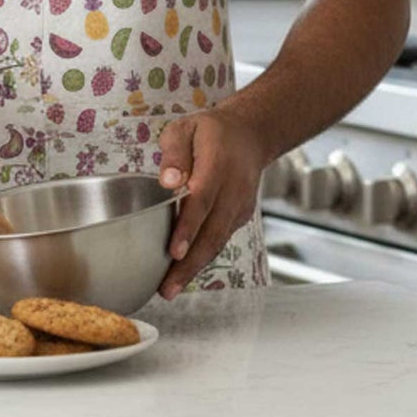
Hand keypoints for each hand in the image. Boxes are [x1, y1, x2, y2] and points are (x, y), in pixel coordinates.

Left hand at [155, 105, 267, 298]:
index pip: (202, 201)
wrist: (250, 136)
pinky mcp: (240, 217)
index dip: (188, 228)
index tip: (174, 252)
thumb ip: (174, 153)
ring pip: (218, 242)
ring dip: (195, 267)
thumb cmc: (210, 132)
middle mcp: (233, 191)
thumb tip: (167, 181)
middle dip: (189, 264)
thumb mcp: (185, 128)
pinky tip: (184, 270)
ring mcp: (240, 207)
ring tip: (170, 288)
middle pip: (212, 232)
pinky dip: (203, 256)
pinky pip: (221, 239)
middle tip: (167, 288)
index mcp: (217, 165)